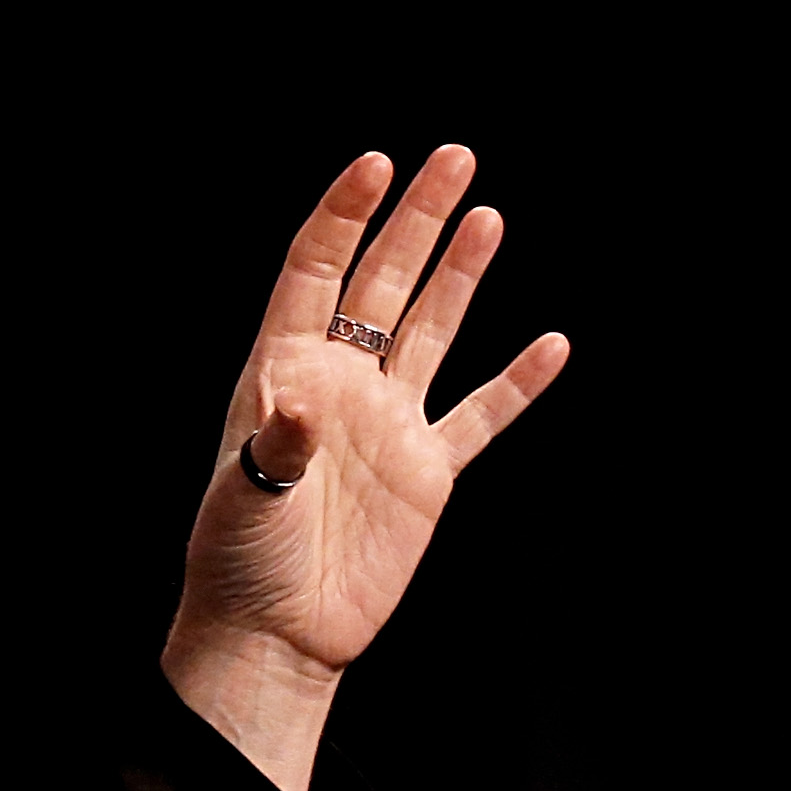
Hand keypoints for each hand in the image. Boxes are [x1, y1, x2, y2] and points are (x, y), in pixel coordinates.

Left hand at [166, 146, 569, 790]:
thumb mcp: (245, 493)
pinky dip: (517, 383)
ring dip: (458, 276)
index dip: (344, 217)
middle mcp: (339, 386)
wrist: (279, 633)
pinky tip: (550, 343)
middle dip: (414, 222)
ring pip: (430, 331)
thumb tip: (297, 391)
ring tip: (486, 214)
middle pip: (380, 284)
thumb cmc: (239, 561)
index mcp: (283, 373)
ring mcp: (387, 425)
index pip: (315, 275)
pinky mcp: (426, 473)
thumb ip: (277, 439)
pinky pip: (481, 417)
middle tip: (452, 157)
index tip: (377, 164)